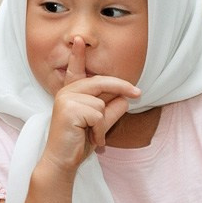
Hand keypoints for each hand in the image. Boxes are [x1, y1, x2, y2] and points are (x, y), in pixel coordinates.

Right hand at [43, 37, 139, 170]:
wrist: (63, 161)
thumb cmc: (79, 143)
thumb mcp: (100, 124)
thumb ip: (111, 110)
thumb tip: (124, 98)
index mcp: (71, 92)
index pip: (76, 70)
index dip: (78, 55)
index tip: (79, 40)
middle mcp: (66, 92)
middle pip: (101, 82)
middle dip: (122, 87)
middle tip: (139, 94)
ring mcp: (66, 99)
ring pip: (101, 104)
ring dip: (103, 124)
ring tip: (93, 136)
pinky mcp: (68, 109)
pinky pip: (98, 115)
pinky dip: (100, 130)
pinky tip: (91, 139)